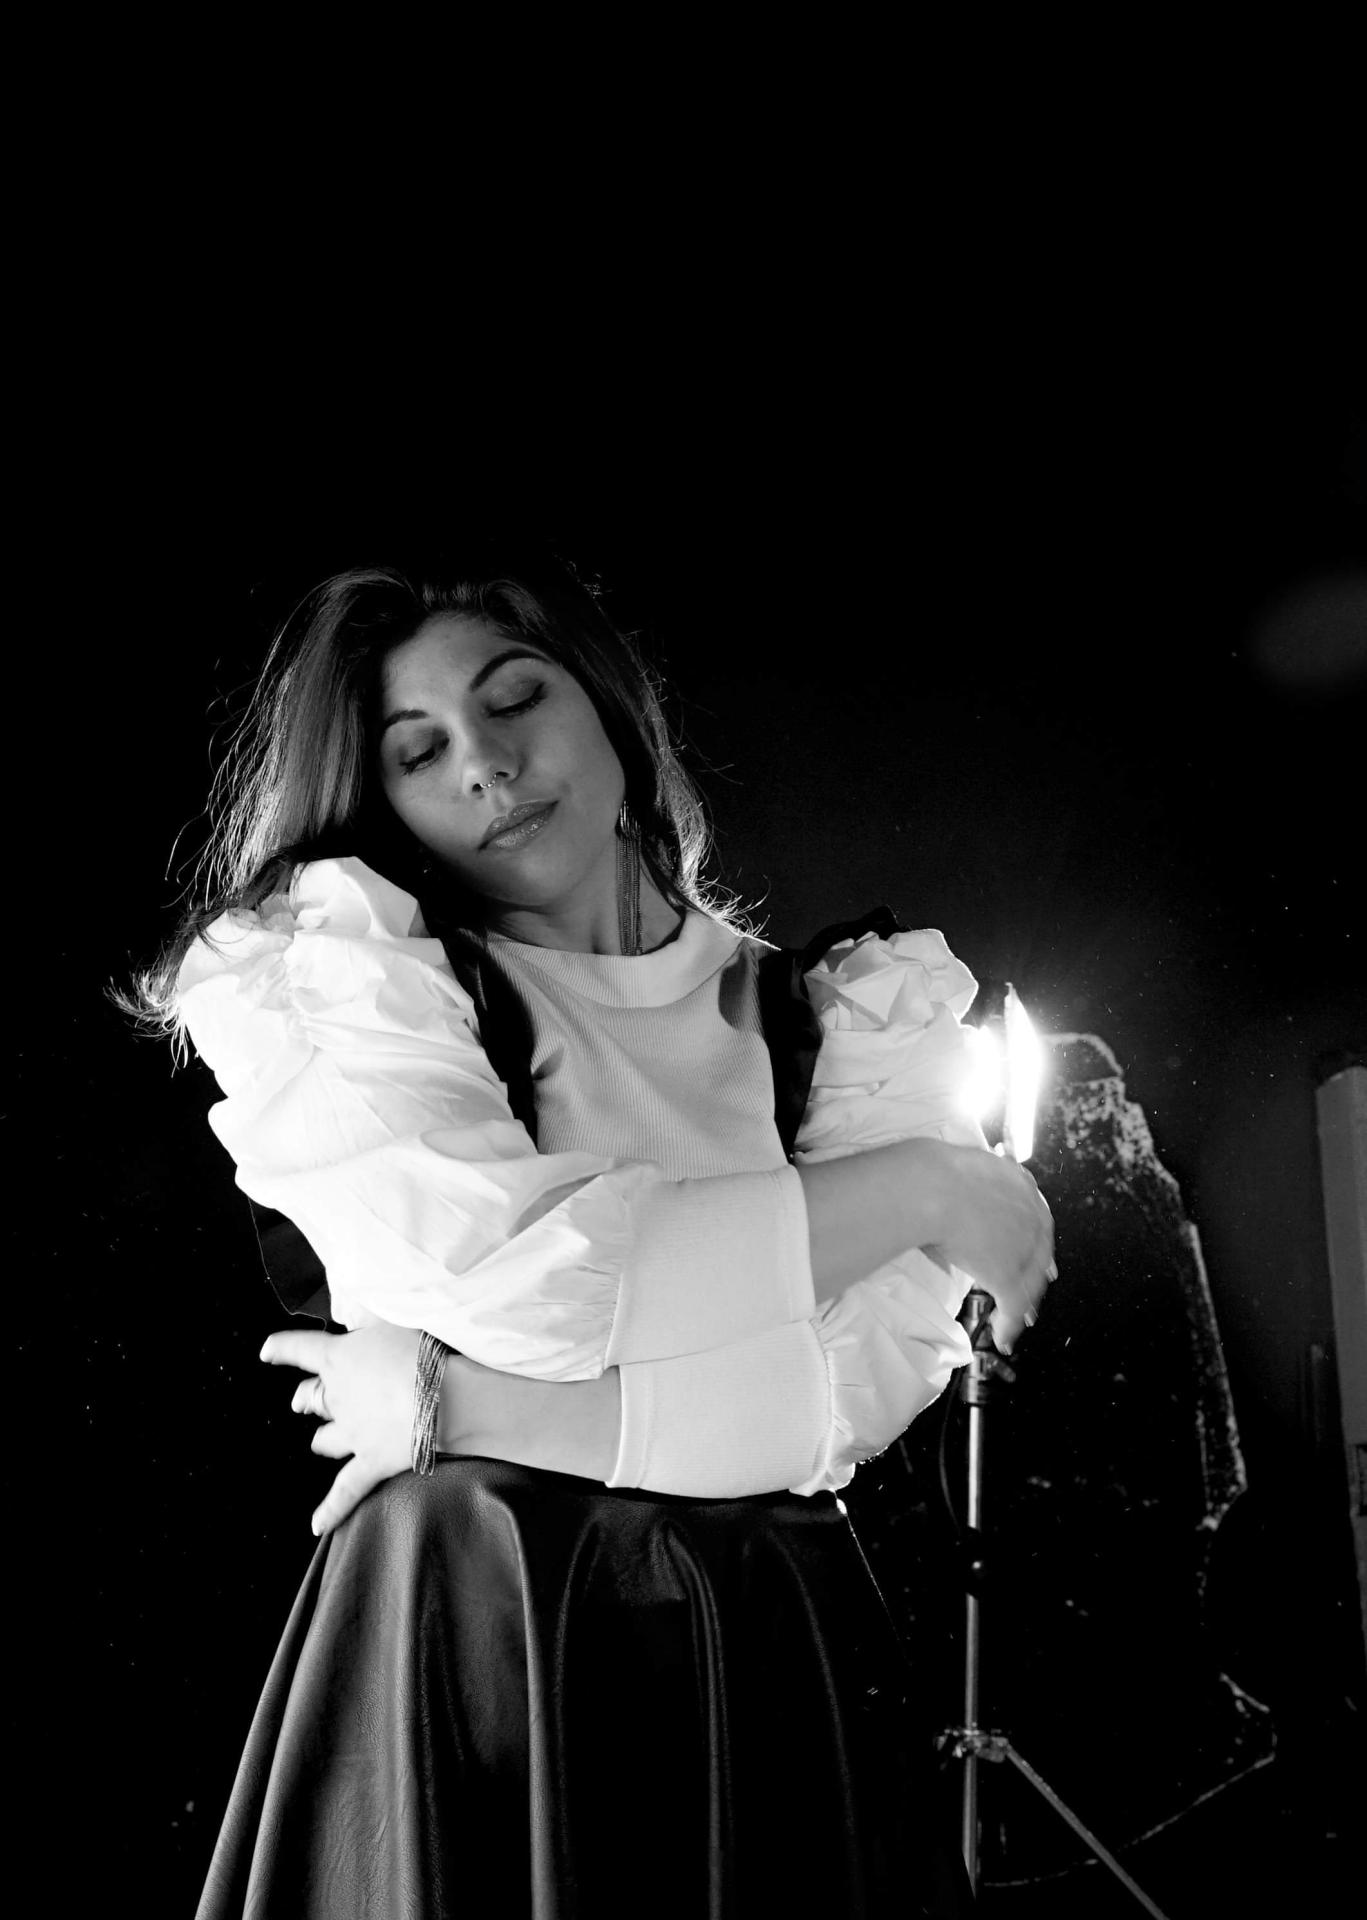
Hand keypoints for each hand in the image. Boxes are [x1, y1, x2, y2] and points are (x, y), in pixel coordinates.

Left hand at [259, 1322, 421, 1536]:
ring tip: (321, 1440)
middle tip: (302, 1399)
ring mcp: (352, 1433)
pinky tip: (316, 1525)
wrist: (446, 1395)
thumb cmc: (422, 1348)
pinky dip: (330, 1510)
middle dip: (306, 1397)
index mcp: (339, 1359)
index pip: (301, 1350)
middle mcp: (338, 1397)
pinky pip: (345, 1491)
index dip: (282, 1349)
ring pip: (324, 1439)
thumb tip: (356, 1305)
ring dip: (322, 1438)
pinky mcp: (371, 1462)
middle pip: (311, 1398)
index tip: (267, 1351)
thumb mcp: (392, 1317)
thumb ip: (369, 1314)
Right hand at [919, 1141, 1054, 1352]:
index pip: (1034, 1219)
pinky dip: (1008, 1327)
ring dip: (1020, 1304)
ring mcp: (1023, 1249)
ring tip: (1010, 1321)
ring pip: (1030, 1283)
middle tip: (1024, 1292)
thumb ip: (971, 1183)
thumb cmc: (935, 1173)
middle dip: (1033, 1274)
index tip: (1027, 1255)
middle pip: (1040, 1253)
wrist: (933, 1188)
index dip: (1030, 1242)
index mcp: (1022, 1185)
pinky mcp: (1008, 1276)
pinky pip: (1013, 1307)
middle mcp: (1032, 1216)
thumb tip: (956, 1193)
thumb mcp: (963, 1168)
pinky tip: (1002, 1339)